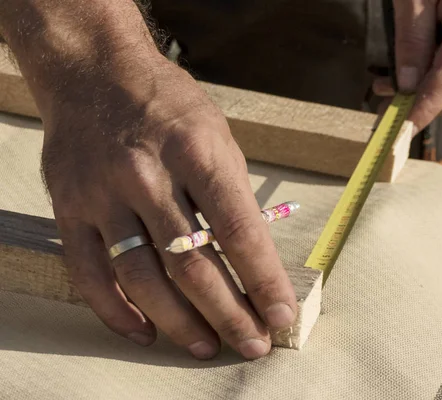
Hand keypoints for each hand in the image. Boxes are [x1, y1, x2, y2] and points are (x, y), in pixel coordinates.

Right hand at [38, 54, 298, 358]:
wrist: (96, 73)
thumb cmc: (169, 106)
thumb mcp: (217, 136)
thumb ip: (231, 196)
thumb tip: (251, 261)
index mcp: (196, 153)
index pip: (239, 232)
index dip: (263, 281)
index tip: (280, 315)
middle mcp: (148, 176)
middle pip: (192, 265)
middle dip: (228, 313)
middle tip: (251, 344)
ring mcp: (103, 194)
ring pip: (142, 278)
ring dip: (179, 323)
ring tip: (206, 346)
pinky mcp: (70, 208)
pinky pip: (90, 274)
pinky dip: (117, 312)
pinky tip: (145, 332)